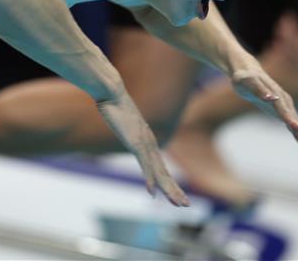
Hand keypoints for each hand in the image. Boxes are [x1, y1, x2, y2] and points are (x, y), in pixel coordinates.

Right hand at [97, 92, 189, 206]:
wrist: (111, 92)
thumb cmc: (114, 104)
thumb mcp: (124, 121)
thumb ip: (128, 127)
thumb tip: (125, 126)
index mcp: (147, 141)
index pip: (160, 167)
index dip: (169, 182)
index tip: (176, 195)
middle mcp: (149, 144)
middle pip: (164, 173)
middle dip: (175, 190)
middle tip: (186, 205)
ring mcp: (143, 144)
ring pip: (159, 173)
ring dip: (169, 190)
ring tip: (179, 204)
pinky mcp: (135, 142)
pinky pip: (144, 166)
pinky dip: (149, 180)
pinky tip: (152, 193)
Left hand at [231, 62, 297, 150]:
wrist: (248, 73)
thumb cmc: (245, 78)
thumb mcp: (249, 82)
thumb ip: (260, 90)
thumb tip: (272, 98)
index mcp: (277, 95)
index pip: (284, 110)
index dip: (291, 120)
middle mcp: (284, 102)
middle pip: (295, 119)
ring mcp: (284, 107)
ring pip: (297, 123)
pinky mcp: (281, 112)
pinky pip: (291, 125)